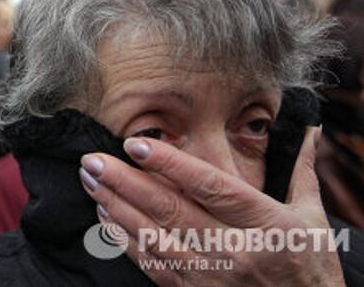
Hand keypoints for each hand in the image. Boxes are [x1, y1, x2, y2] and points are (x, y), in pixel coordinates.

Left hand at [79, 126, 344, 285]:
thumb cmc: (309, 266)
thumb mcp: (312, 219)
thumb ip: (301, 172)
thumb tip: (311, 130)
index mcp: (263, 223)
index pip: (210, 188)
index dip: (170, 165)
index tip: (135, 144)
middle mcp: (233, 250)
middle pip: (170, 210)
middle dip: (125, 183)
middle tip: (91, 160)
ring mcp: (210, 276)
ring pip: (153, 237)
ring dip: (116, 207)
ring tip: (90, 181)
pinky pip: (151, 265)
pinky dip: (123, 240)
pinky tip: (104, 217)